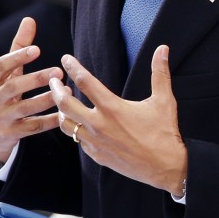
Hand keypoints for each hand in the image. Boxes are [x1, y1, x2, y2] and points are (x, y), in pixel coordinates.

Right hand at [0, 17, 62, 162]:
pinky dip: (48, 121)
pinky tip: (63, 114)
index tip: (37, 49)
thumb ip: (18, 48)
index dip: (18, 57)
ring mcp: (0, 119)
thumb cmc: (1, 96)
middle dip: (36, 79)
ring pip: (24, 109)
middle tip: (58, 71)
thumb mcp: (5, 75)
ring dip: (46, 99)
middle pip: (14, 87)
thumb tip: (29, 20)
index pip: (1, 65)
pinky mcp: (10, 135)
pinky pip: (32, 128)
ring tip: (65, 91)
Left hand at [50, 45, 187, 195]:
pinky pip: (77, 140)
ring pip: (66, 124)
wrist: (165, 168)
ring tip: (63, 101)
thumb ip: (160, 72)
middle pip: (64, 104)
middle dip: (55, 89)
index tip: (65, 58)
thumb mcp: (163, 100)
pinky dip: (74, 129)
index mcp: (112, 108)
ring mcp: (95, 142)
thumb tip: (163, 49)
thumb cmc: (164, 133)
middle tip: (53, 80)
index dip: (73, 67)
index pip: (85, 82)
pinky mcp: (97, 155)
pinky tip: (78, 123)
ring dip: (61, 110)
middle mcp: (99, 125)